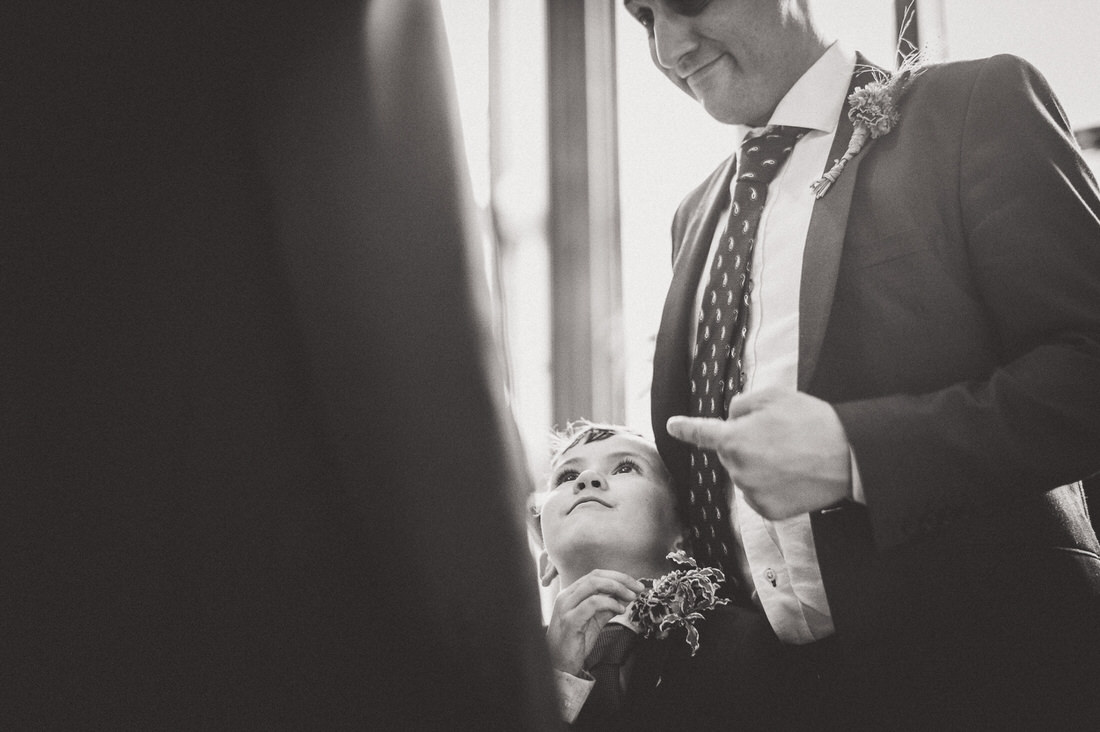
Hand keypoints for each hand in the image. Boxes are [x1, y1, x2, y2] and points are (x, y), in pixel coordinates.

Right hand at [545, 570, 643, 676]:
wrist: (559, 665)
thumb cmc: (575, 643)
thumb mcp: (595, 621)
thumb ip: (607, 607)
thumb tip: (625, 596)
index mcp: (571, 594)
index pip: (595, 575)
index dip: (618, 576)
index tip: (635, 585)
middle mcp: (566, 597)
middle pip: (596, 576)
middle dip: (621, 579)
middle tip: (638, 588)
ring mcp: (566, 607)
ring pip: (593, 584)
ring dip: (617, 588)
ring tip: (631, 598)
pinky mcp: (570, 621)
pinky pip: (592, 604)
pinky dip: (609, 603)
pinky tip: (620, 609)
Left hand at [666, 388, 851, 520]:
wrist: (848, 457)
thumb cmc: (812, 421)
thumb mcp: (774, 396)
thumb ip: (742, 405)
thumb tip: (731, 420)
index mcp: (734, 440)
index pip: (702, 433)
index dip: (685, 428)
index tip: (672, 426)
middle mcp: (738, 470)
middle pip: (731, 454)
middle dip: (746, 444)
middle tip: (780, 436)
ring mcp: (752, 493)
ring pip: (744, 475)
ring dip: (759, 466)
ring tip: (792, 456)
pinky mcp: (768, 511)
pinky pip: (758, 494)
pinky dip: (770, 486)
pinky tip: (792, 476)